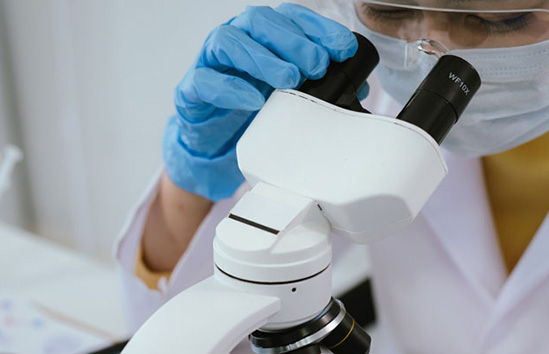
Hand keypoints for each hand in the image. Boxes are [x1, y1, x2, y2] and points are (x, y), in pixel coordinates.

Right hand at [164, 4, 357, 201]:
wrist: (213, 141)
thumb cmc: (252, 108)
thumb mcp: (290, 96)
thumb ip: (319, 87)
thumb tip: (357, 88)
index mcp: (262, 35)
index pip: (290, 17)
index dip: (318, 27)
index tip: (344, 47)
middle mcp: (236, 37)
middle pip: (261, 21)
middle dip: (293, 41)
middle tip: (317, 64)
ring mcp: (210, 60)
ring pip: (230, 41)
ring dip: (264, 58)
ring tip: (290, 79)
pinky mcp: (191, 88)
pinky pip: (205, 80)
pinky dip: (231, 88)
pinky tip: (254, 100)